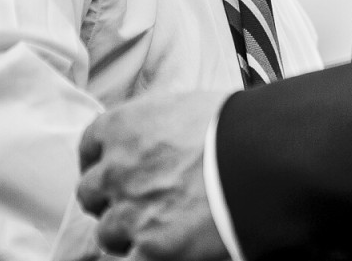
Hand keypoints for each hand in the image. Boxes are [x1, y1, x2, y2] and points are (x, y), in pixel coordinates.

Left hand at [74, 90, 230, 260]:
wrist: (261, 158)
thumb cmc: (235, 126)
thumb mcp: (185, 106)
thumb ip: (156, 125)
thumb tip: (159, 139)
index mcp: (121, 127)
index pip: (90, 148)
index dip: (102, 161)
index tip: (112, 169)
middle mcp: (115, 169)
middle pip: (90, 192)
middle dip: (110, 199)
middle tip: (135, 203)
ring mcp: (129, 212)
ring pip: (106, 232)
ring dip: (125, 233)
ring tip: (155, 230)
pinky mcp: (150, 249)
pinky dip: (138, 258)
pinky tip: (156, 253)